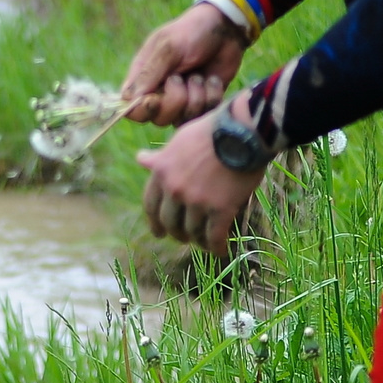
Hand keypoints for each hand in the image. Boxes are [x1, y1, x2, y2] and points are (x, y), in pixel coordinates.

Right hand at [120, 2, 246, 126]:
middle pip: (158, 119)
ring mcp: (183, 100)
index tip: (154, 100)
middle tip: (181, 78)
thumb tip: (130, 99)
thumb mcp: (168, 47)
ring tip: (199, 75)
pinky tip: (212, 79)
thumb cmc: (191, 32)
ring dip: (195, 97)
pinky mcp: (204, 103)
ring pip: (183, 119)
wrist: (227, 29)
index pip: (131, 108)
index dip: (141, 110)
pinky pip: (205, 114)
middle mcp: (160, 94)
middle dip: (174, 102)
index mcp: (143, 79)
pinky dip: (211, 96)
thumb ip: (149, 73)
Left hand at [136, 95, 265, 258]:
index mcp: (161, 173)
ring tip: (203, 242)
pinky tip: (221, 250)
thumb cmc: (211, 131)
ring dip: (197, 239)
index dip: (154, 222)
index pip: (150, 205)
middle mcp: (174, 190)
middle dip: (176, 233)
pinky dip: (216, 246)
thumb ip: (161, 157)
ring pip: (191, 231)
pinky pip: (214, 236)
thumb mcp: (179, 140)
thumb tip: (140, 159)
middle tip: (183, 238)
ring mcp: (197, 201)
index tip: (158, 232)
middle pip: (169, 222)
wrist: (242, 132)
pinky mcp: (221, 209)